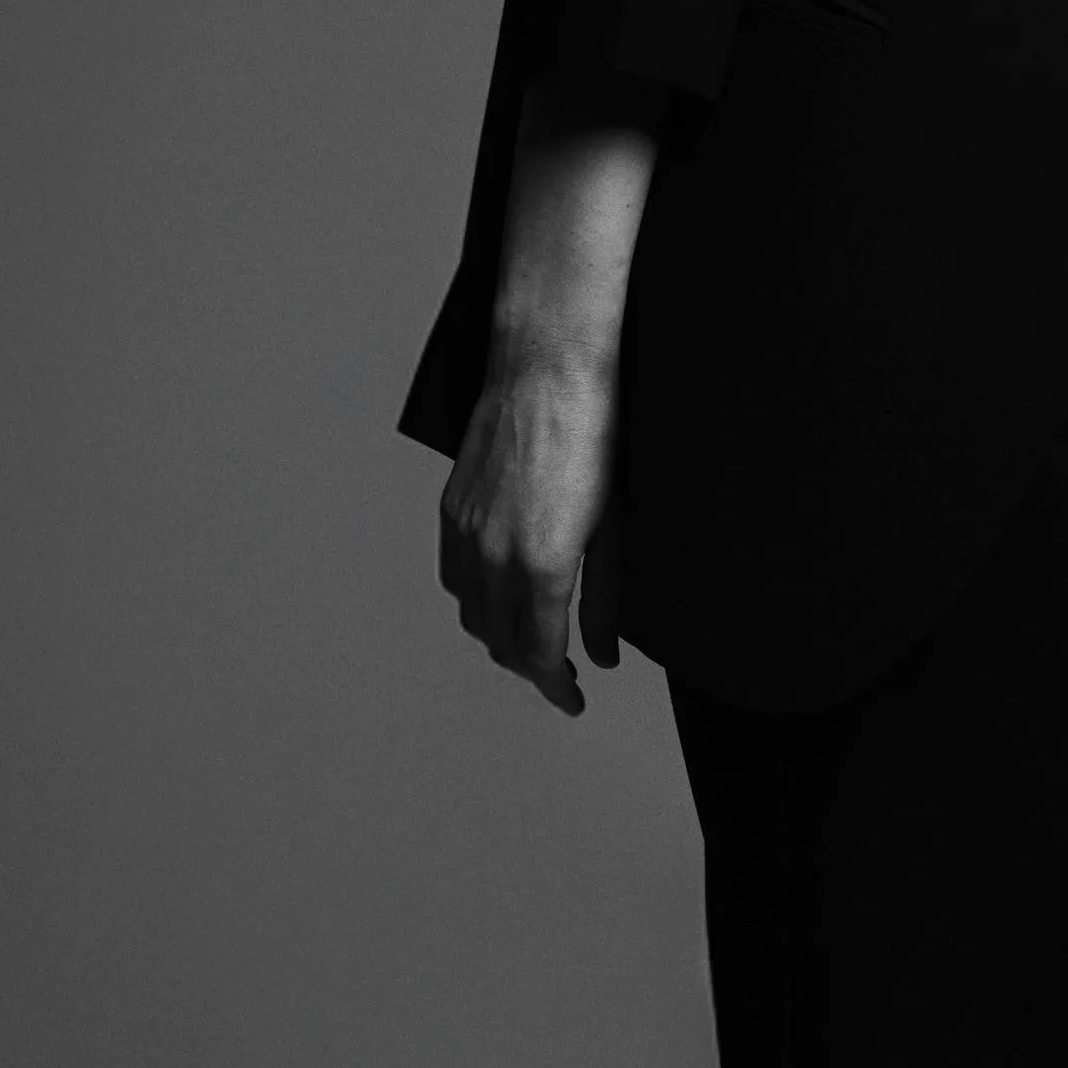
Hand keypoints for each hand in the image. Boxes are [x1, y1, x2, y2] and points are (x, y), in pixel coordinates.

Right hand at [439, 345, 622, 715]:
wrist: (547, 368)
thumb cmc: (595, 435)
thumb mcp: (616, 526)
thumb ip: (606, 599)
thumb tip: (605, 653)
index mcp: (540, 565)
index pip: (540, 654)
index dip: (556, 686)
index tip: (573, 699)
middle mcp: (493, 555)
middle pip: (500, 642)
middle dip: (530, 667)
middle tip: (562, 673)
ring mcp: (465, 531)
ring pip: (470, 613)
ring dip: (499, 636)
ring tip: (532, 637)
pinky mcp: (452, 507)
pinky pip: (453, 575)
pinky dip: (474, 599)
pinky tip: (499, 593)